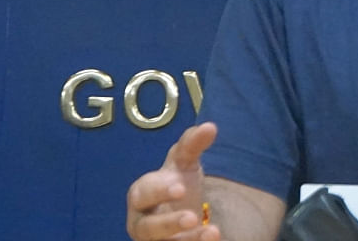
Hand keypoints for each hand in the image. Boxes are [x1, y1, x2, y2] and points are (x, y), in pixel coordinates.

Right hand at [126, 122, 221, 240]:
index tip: (181, 186)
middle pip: (146, 228)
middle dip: (167, 223)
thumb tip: (210, 126)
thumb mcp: (185, 162)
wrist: (186, 210)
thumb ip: (193, 144)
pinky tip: (215, 237)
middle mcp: (143, 223)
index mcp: (142, 195)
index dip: (159, 191)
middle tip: (192, 217)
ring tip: (213, 232)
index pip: (143, 193)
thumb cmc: (179, 183)